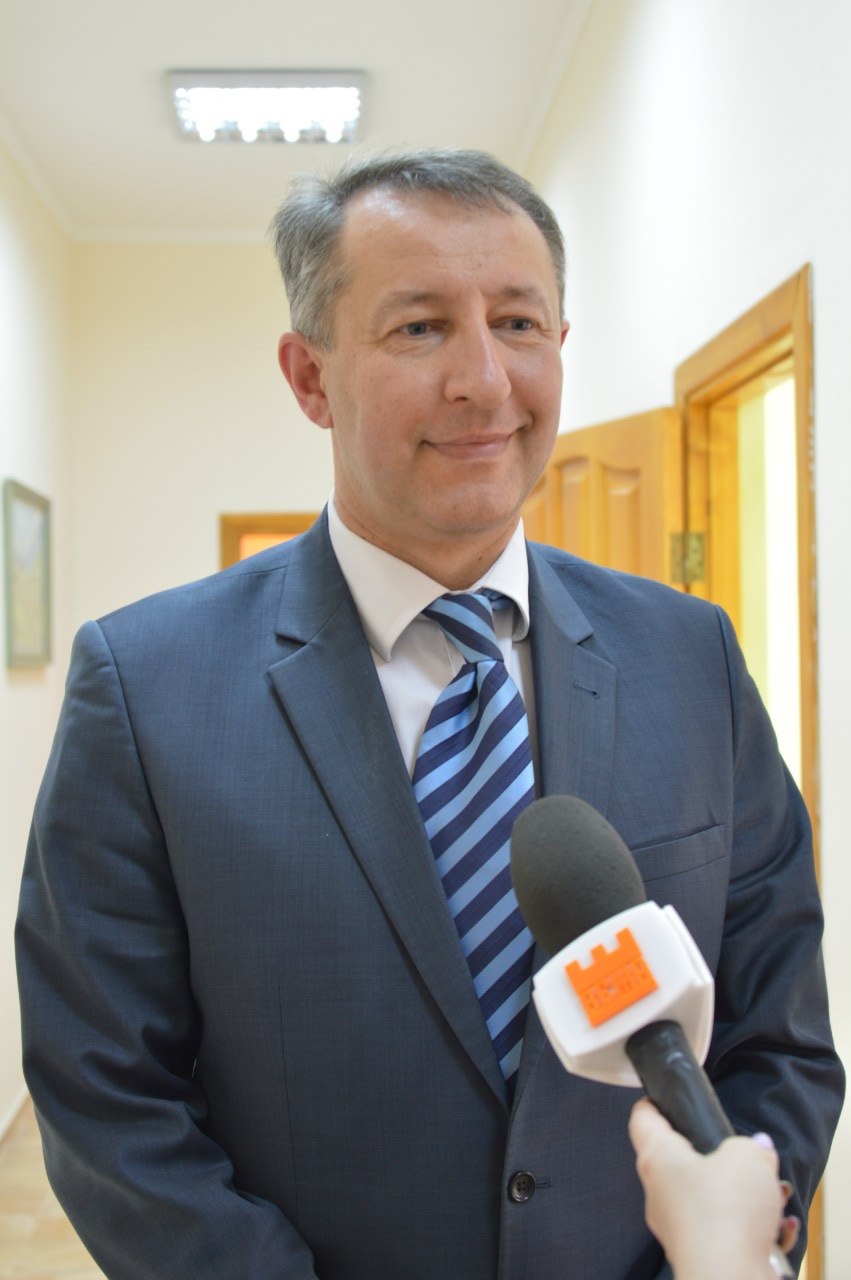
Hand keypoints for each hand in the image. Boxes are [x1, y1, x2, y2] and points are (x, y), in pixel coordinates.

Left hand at [628, 1099, 795, 1279]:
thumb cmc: (725, 1214)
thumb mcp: (748, 1158)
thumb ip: (750, 1146)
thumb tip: (755, 1149)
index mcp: (658, 1158)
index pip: (643, 1119)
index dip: (655, 1103)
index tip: (667, 1098)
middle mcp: (659, 1192)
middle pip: (682, 1161)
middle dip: (719, 1157)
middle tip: (746, 1154)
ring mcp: (677, 1227)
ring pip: (710, 1199)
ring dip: (742, 1195)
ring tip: (774, 1193)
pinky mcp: (698, 1254)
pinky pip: (725, 1231)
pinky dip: (751, 1227)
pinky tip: (779, 1229)